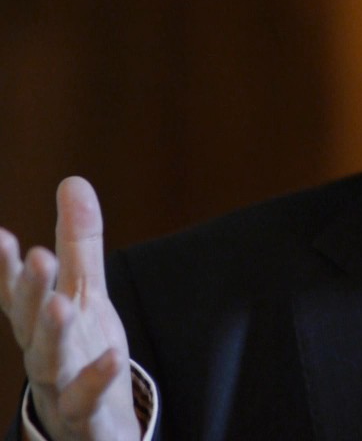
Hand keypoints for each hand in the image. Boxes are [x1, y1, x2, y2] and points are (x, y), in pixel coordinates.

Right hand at [0, 178, 140, 440]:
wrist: (91, 429)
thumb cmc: (83, 352)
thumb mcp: (85, 293)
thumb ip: (79, 243)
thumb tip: (72, 181)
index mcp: (40, 323)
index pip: (17, 292)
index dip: (7, 267)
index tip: (2, 236)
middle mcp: (43, 352)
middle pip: (31, 322)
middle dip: (30, 290)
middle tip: (39, 256)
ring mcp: (61, 385)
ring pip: (49, 361)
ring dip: (52, 333)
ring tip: (61, 304)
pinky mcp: (86, 415)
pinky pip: (88, 400)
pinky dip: (97, 379)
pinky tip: (114, 357)